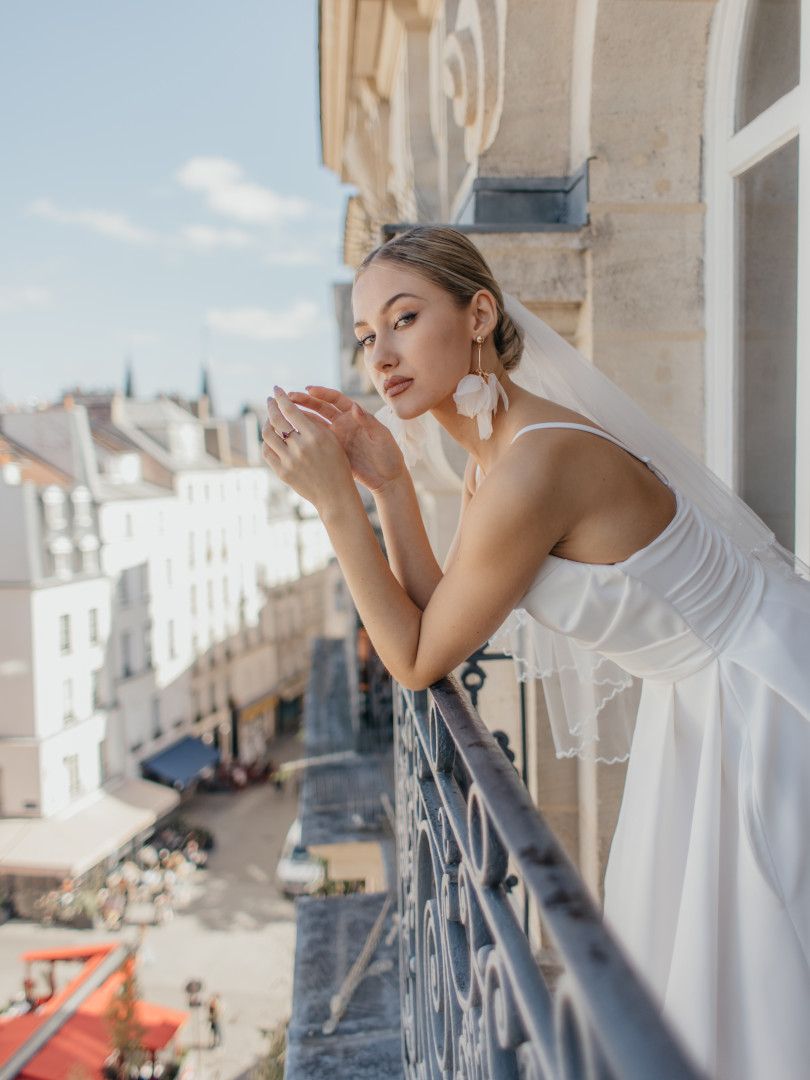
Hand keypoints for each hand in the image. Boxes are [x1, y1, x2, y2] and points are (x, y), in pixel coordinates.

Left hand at [262, 387, 354, 510]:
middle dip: (271, 406)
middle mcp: (301, 448)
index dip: (280, 397)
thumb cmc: (338, 465)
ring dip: (266, 423)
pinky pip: (267, 452)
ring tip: (269, 419)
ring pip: (268, 435)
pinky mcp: (282, 473)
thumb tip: (293, 407)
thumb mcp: (332, 441)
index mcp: (315, 436)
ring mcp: (289, 461)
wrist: (335, 495)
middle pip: (276, 419)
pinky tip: (270, 438)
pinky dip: (266, 442)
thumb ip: (314, 423)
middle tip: (270, 401)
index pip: (290, 409)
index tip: (276, 390)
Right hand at [287, 386, 406, 494]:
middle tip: (288, 397)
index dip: (322, 393)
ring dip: (300, 416)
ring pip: (314, 423)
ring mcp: (337, 437)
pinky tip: (290, 434)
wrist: (388, 479)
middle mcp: (344, 424)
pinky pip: (314, 441)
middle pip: (321, 408)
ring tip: (283, 412)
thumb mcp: (382, 438)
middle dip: (305, 401)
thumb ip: (369, 422)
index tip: (308, 390)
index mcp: (356, 416)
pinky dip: (302, 435)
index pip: (335, 400)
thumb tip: (355, 407)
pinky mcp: (332, 451)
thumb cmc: (389, 456)